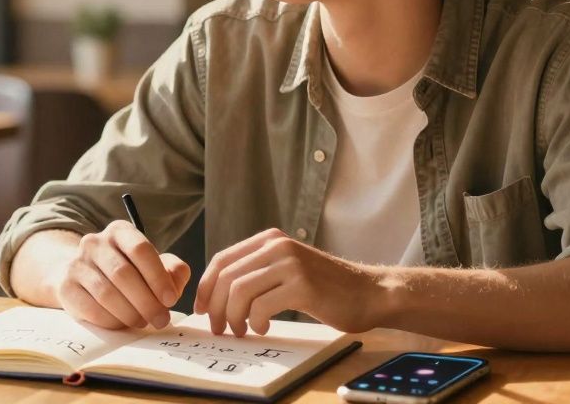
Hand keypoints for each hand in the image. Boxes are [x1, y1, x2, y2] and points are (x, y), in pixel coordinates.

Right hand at [55, 220, 190, 329]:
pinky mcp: (66, 287)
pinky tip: (122, 324)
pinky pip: (92, 309)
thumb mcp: (152, 266)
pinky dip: (112, 321)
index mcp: (120, 231)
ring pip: (107, 293)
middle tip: (161, 320)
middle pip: (123, 274)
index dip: (158, 277)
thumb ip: (172, 270)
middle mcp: (95, 242)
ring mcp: (77, 263)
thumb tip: (178, 278)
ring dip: (130, 313)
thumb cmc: (127, 272)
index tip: (171, 299)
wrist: (82, 278)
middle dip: (147, 302)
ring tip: (143, 322)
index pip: (140, 249)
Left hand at [194, 228, 384, 335]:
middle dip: (215, 307)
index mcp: (270, 239)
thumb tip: (217, 294)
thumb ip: (258, 272)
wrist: (368, 293)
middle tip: (219, 328)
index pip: (222, 260)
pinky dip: (256, 322)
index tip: (201, 310)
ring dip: (233, 317)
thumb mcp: (287, 268)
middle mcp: (278, 246)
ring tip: (242, 330)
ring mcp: (290, 263)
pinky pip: (261, 306)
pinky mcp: (302, 285)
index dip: (205, 287)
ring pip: (239, 291)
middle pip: (226, 277)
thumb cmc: (326, 288)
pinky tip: (264, 327)